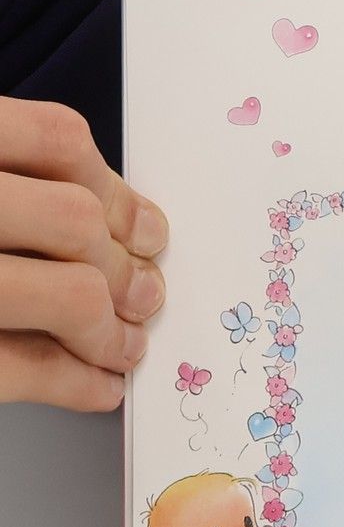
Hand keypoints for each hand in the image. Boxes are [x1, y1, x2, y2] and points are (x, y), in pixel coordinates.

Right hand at [0, 98, 168, 410]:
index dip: (115, 190)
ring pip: (71, 294)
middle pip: (76, 220)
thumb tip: (105, 217)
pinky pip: (23, 367)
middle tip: (147, 296)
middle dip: (126, 267)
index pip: (57, 141)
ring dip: (113, 328)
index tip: (147, 228)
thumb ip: (13, 183)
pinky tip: (99, 385)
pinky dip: (77, 383)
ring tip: (125, 344)